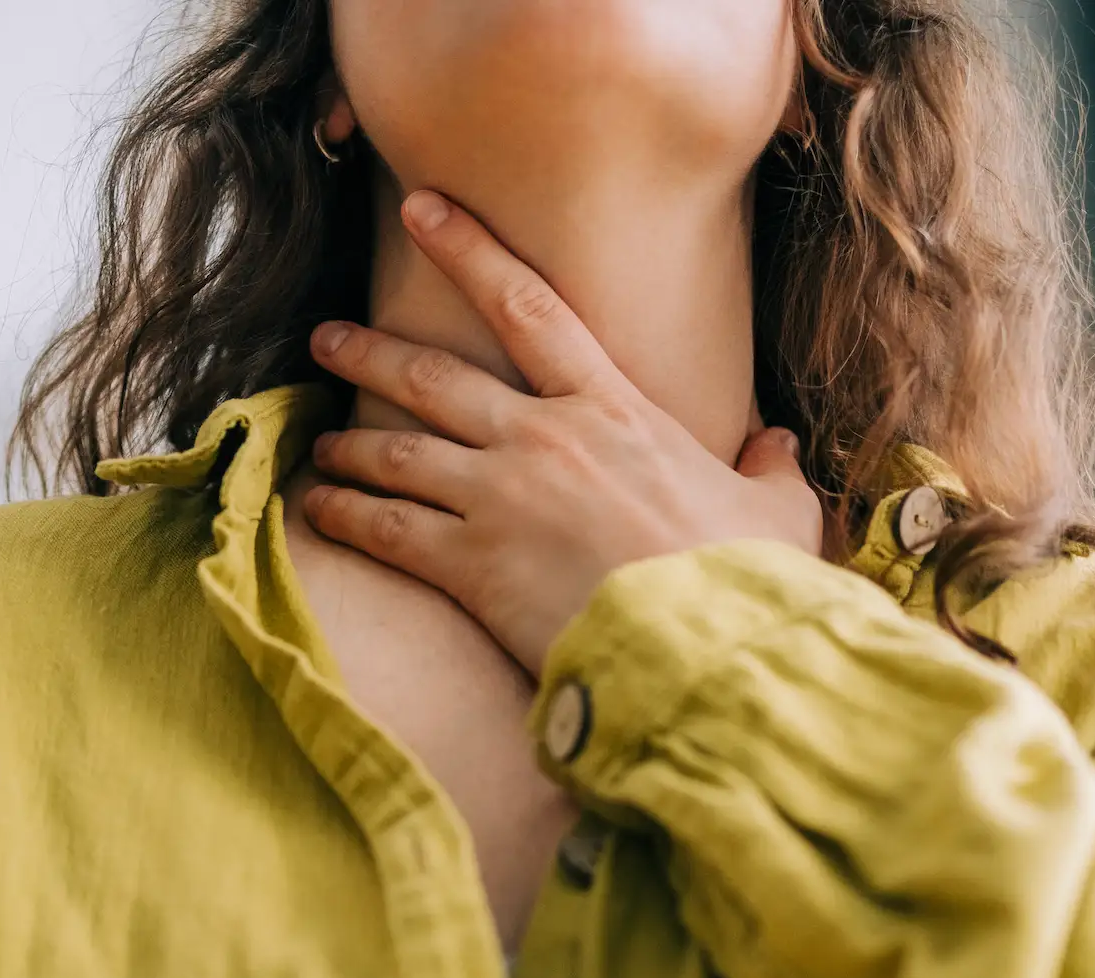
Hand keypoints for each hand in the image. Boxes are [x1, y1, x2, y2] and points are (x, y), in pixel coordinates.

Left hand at [304, 189, 820, 673]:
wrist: (702, 648)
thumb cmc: (742, 581)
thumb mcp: (775, 514)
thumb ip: (768, 470)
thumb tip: (776, 447)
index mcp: (614, 409)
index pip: (528, 306)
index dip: (467, 251)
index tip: (421, 211)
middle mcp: (542, 438)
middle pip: (432, 376)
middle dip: (370, 349)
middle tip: (329, 336)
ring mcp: (498, 499)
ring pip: (396, 449)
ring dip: (349, 440)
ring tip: (319, 439)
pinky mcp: (468, 564)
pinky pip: (384, 527)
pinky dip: (344, 512)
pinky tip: (318, 507)